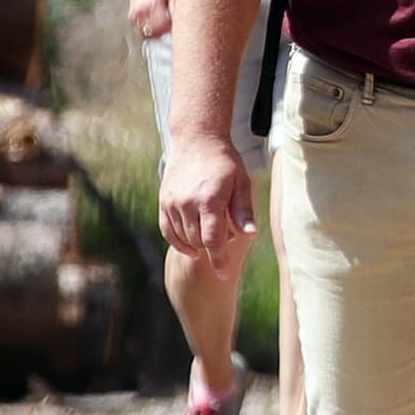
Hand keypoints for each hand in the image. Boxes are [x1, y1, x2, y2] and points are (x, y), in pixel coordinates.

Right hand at [158, 134, 255, 262]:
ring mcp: (172, 203)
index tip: (224, 274)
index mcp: (209, 200)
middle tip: (226, 235)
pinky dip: (178, 242)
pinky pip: (168, 231)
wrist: (196, 141)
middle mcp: (187, 203)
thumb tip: (251, 234)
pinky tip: (191, 246)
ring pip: (182, 238)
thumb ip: (244, 211)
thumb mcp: (241, 183)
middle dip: (212, 247)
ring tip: (211, 232)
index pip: (212, 240)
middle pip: (198, 241)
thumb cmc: (225, 163)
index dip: (219, 260)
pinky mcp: (163, 202)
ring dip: (197, 244)